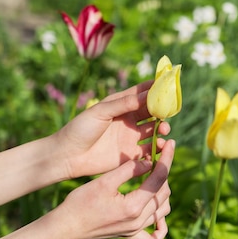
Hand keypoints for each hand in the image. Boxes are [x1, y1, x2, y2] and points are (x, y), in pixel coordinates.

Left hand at [54, 81, 170, 178]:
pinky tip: (160, 147)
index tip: (169, 84)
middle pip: (153, 112)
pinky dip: (158, 148)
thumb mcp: (100, 112)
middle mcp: (129, 120)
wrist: (68, 155)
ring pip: (154, 131)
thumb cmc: (80, 128)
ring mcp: (131, 137)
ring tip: (163, 131)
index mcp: (121, 105)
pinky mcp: (131, 155)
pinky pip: (150, 150)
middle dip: (163, 111)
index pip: (142, 93)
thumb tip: (146, 95)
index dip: (156, 88)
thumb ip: (123, 104)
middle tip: (167, 114)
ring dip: (162, 129)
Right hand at [57, 138, 174, 238]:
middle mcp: (139, 220)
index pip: (160, 178)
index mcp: (134, 205)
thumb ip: (128, 170)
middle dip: (164, 173)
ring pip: (162, 211)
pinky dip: (159, 226)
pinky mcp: (130, 235)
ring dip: (162, 193)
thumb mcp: (103, 181)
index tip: (172, 144)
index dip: (167, 159)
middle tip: (157, 158)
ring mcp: (135, 230)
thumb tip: (148, 161)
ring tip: (153, 178)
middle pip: (164, 193)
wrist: (66, 227)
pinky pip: (153, 236)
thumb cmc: (81, 202)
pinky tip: (156, 215)